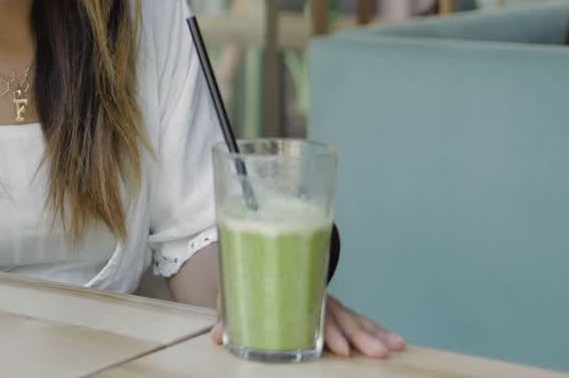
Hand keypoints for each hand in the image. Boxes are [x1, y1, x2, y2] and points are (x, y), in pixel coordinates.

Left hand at [211, 294, 406, 357]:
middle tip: (375, 353)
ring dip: (373, 333)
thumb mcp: (235, 299)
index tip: (339, 348)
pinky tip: (397, 341)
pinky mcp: (335, 310)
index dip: (325, 331)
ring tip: (394, 348)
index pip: (311, 314)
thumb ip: (230, 318)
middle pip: (338, 317)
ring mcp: (327, 303)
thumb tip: (219, 336)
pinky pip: (359, 318)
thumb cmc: (247, 286)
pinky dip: (377, 328)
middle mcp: (313, 297)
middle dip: (357, 336)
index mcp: (291, 293)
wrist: (258, 262)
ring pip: (353, 317)